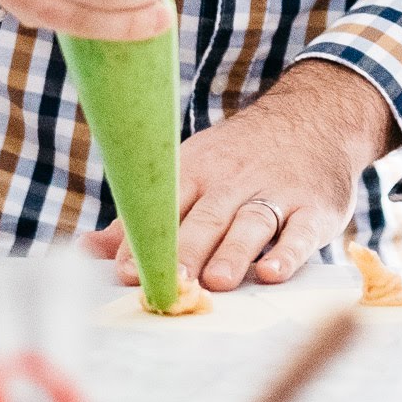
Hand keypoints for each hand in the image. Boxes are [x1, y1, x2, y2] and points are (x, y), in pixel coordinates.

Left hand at [86, 58, 397, 289]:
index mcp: (196, 170)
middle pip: (207, 218)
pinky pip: (301, 232)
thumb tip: (86, 250)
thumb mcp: (190, 170)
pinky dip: (288, 253)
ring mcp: (276, 193)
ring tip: (216, 283)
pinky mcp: (314, 209)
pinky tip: (272, 273)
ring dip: (233, 253)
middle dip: (187, 252)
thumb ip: (143, 217)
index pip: (166, 206)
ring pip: (251, 223)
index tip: (126, 274)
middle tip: (170, 286)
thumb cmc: (238, 158)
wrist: (314, 115)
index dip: (145, 240)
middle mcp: (233, 181)